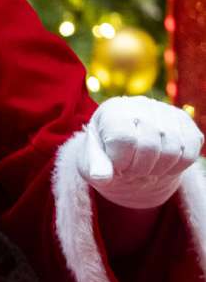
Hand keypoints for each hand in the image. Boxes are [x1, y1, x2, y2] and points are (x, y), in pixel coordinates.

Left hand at [79, 96, 202, 208]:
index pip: (125, 139)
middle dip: (139, 168)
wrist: (128, 144)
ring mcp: (165, 111)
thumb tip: (101, 177)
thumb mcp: (93, 160)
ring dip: (158, 169)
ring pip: (173, 151)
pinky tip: (161, 165)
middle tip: (131, 170)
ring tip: (145, 167)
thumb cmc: (107, 152)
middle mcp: (141, 104)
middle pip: (150, 146)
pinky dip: (176, 167)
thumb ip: (96, 167)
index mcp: (113, 110)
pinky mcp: (184, 121)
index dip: (121, 162)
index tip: (116, 166)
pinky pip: (190, 153)